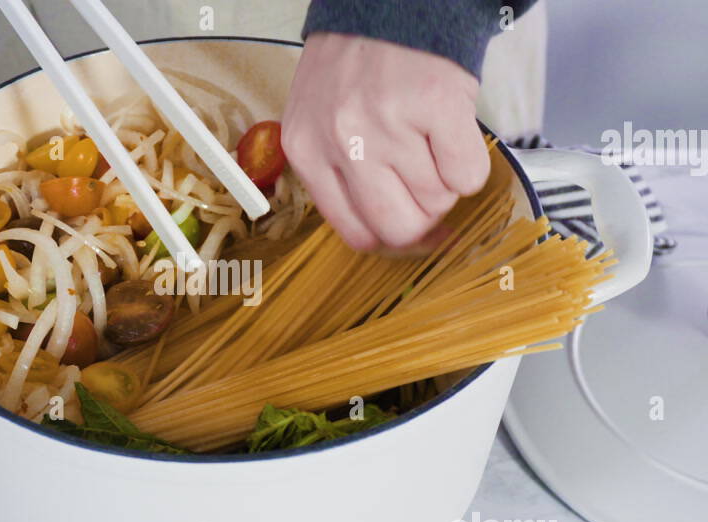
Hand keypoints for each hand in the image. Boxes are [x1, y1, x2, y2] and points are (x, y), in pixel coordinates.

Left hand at [282, 33, 490, 251]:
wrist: (390, 2)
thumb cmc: (357, 66)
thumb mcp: (320, 120)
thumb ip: (339, 176)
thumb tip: (390, 235)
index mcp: (307, 150)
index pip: (354, 233)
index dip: (391, 240)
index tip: (411, 232)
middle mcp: (341, 141)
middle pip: (398, 228)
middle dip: (424, 222)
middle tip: (430, 194)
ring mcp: (388, 124)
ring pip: (437, 201)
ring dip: (446, 183)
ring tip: (433, 143)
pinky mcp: (436, 106)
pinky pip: (468, 175)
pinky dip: (471, 165)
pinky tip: (453, 134)